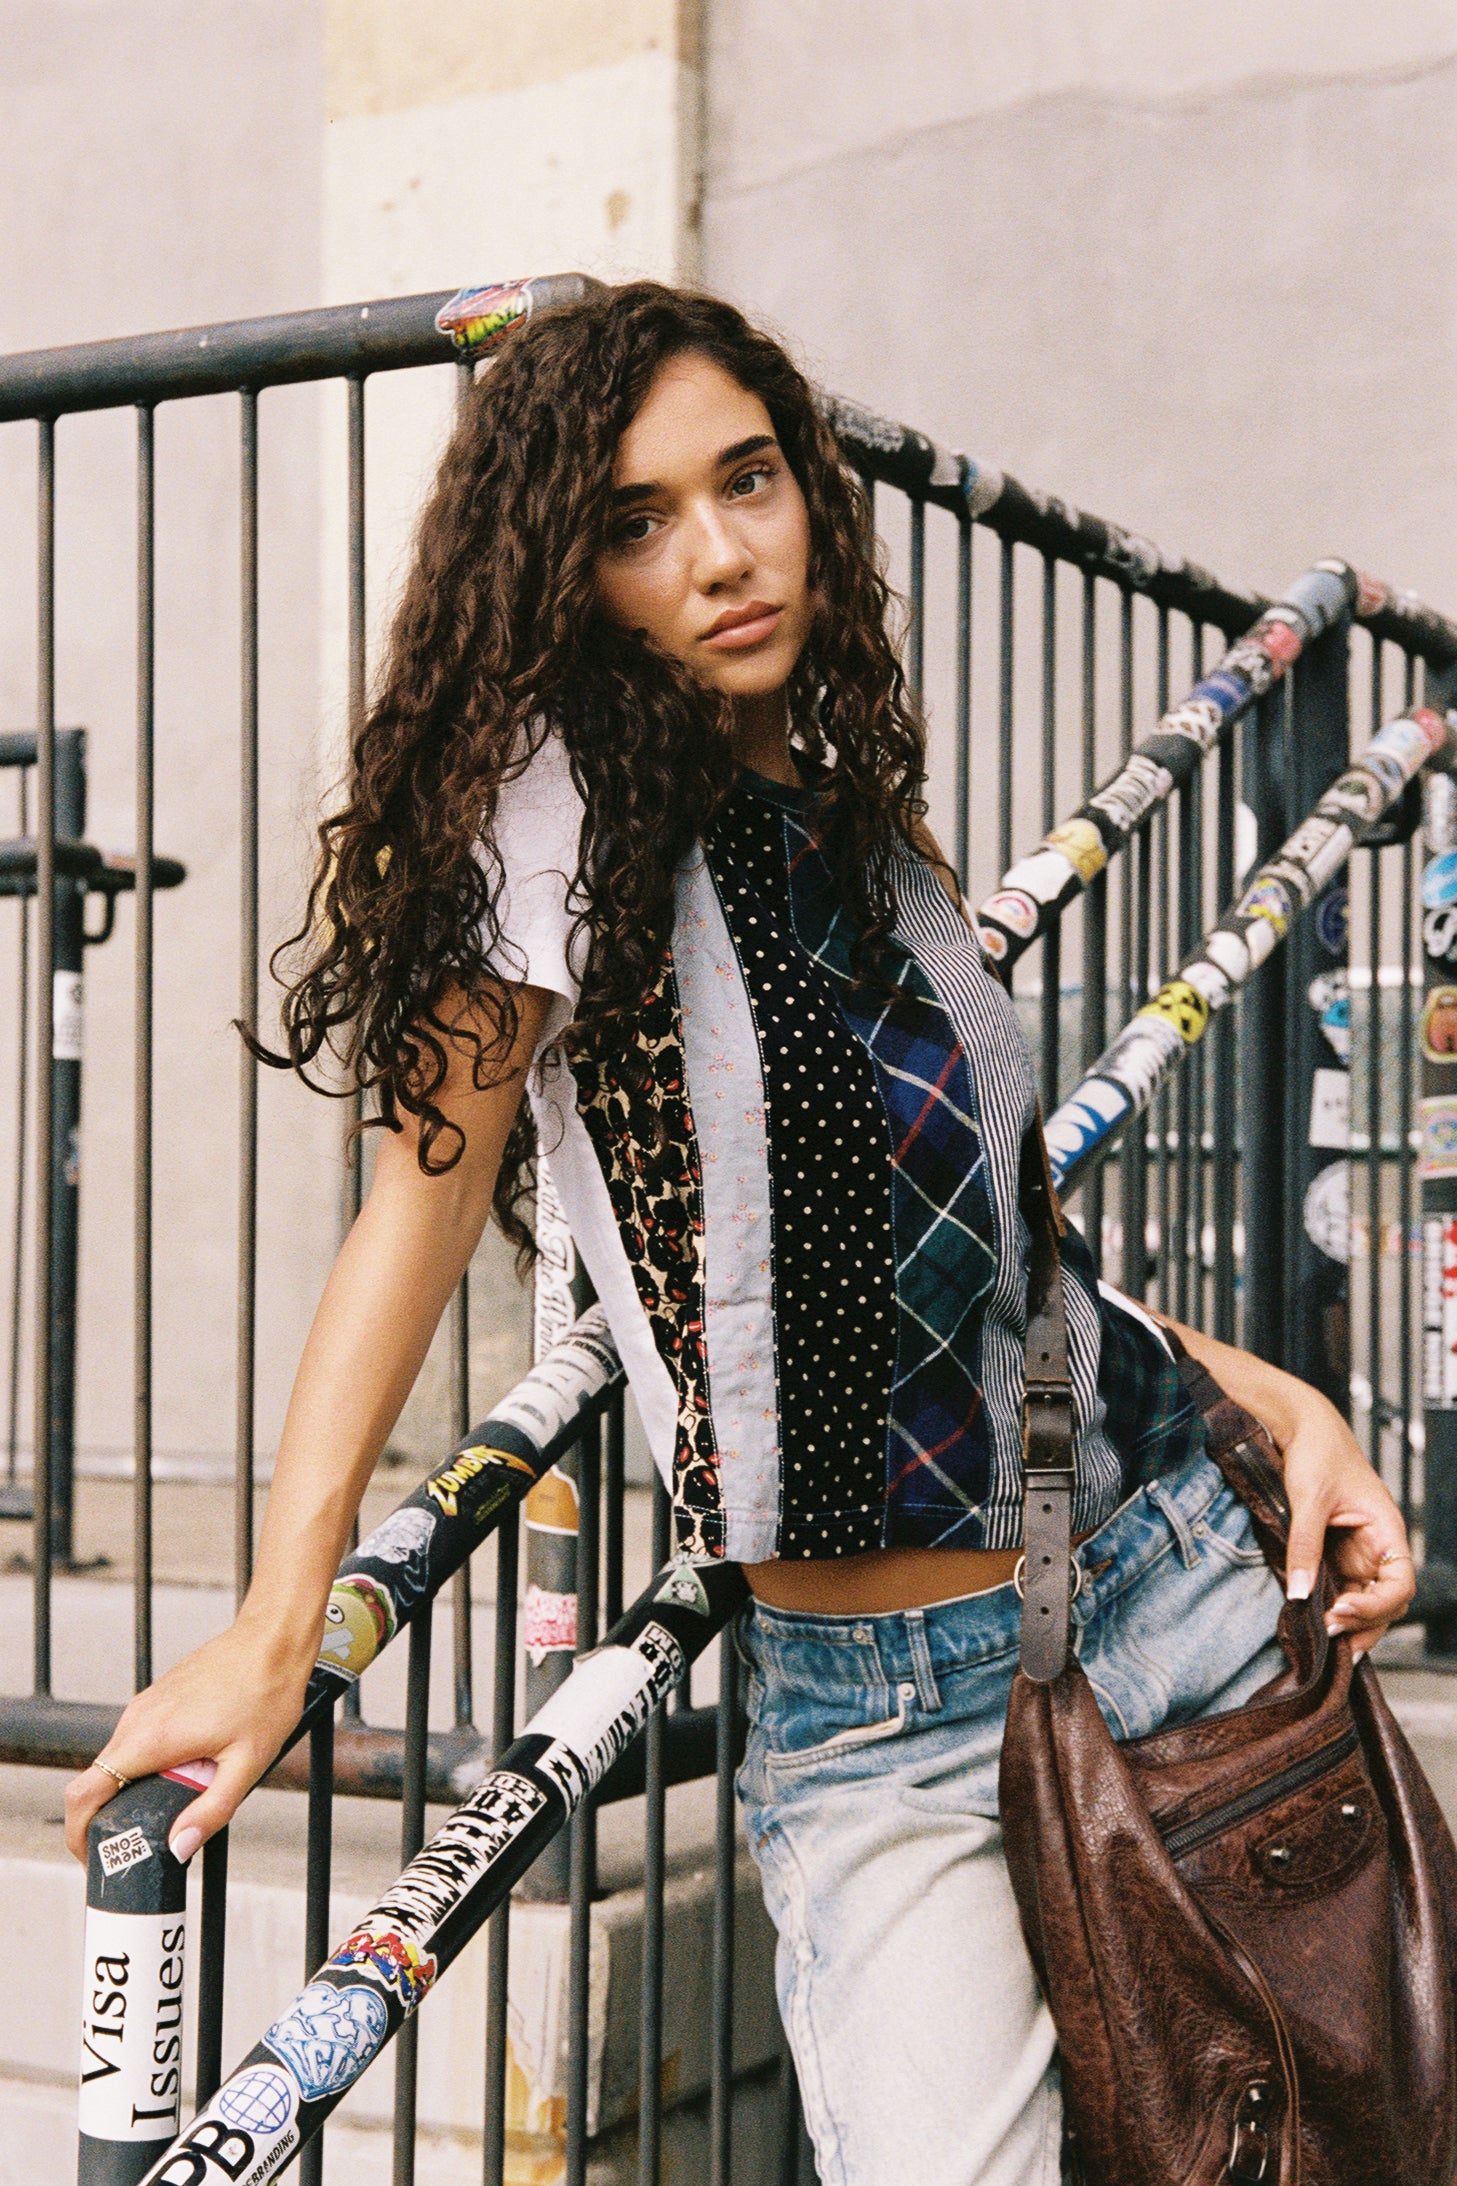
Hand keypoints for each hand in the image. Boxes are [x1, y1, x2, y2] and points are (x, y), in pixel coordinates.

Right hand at [63, 1620, 316, 1864]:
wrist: (273, 1640)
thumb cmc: (266, 1694)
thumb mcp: (247, 1764)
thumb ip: (212, 1811)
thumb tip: (179, 1849)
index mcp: (149, 1739)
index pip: (83, 1794)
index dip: (78, 1834)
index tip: (94, 1859)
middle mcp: (137, 1720)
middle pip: (99, 1782)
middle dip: (111, 1818)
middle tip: (145, 1843)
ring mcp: (145, 1705)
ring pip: (120, 1760)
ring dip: (135, 1789)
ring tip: (176, 1806)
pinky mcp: (158, 1698)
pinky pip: (139, 1740)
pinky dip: (149, 1764)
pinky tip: (189, 1770)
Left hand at [1279, 1399, 1415, 1659]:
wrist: (1302, 1427)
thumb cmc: (1317, 1453)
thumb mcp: (1308, 1499)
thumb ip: (1304, 1545)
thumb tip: (1299, 1594)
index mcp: (1387, 1531)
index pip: (1400, 1584)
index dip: (1378, 1604)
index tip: (1344, 1609)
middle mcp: (1378, 1547)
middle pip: (1386, 1602)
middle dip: (1363, 1623)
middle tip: (1328, 1633)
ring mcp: (1358, 1553)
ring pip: (1364, 1601)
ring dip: (1348, 1622)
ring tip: (1321, 1637)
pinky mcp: (1336, 1554)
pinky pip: (1342, 1589)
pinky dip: (1332, 1608)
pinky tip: (1314, 1622)